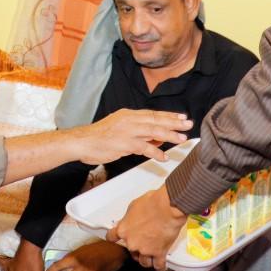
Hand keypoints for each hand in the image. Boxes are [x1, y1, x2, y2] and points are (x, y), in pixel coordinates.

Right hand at [72, 109, 191, 165]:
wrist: (81, 142)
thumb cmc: (99, 138)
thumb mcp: (120, 129)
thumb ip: (139, 133)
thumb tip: (158, 138)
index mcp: (128, 115)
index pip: (153, 114)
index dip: (168, 116)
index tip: (182, 117)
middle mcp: (129, 120)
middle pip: (156, 120)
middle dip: (174, 122)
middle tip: (188, 124)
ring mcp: (127, 131)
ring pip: (153, 131)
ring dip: (169, 135)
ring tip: (181, 139)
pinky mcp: (124, 143)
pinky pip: (144, 148)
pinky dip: (155, 152)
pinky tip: (163, 157)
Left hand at [107, 185, 185, 270]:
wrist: (168, 207)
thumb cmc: (153, 203)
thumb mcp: (133, 206)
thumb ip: (128, 217)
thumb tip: (129, 219)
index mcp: (123, 230)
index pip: (112, 237)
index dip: (114, 237)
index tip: (115, 238)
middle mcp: (132, 242)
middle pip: (130, 251)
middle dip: (136, 247)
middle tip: (142, 240)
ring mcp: (145, 250)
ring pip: (144, 261)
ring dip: (146, 258)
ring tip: (151, 254)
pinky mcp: (159, 253)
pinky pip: (158, 265)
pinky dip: (160, 265)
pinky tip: (160, 264)